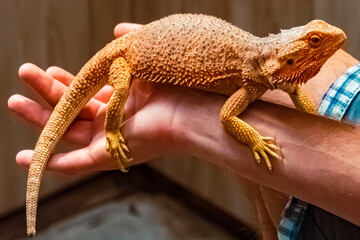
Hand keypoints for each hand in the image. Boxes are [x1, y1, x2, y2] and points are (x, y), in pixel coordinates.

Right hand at [7, 23, 177, 173]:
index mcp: (123, 98)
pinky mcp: (108, 155)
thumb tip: (116, 29)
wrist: (192, 107)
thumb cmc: (175, 81)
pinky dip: (49, 162)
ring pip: (66, 131)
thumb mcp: (144, 54)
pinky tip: (24, 158)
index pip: (87, 91)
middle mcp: (115, 119)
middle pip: (72, 108)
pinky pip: (74, 164)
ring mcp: (110, 138)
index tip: (51, 68)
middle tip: (25, 72)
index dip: (67, 79)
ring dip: (38, 118)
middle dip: (47, 91)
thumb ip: (130, 41)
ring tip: (14, 100)